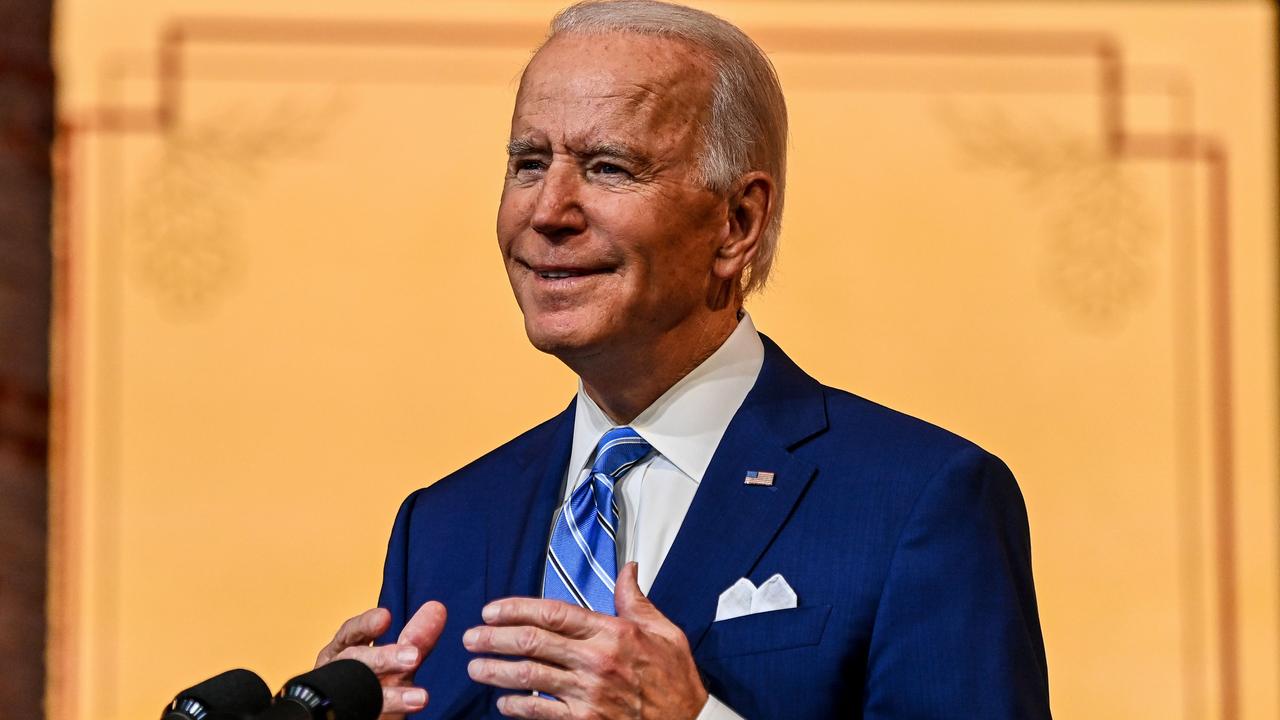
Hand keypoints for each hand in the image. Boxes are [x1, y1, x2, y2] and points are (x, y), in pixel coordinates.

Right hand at [316, 601, 446, 718]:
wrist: (367, 715)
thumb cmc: (378, 686)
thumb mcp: (397, 662)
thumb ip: (415, 640)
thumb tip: (437, 608)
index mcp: (343, 649)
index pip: (351, 632)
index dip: (366, 624)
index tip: (385, 617)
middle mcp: (336, 670)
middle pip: (354, 660)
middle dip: (383, 658)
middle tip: (414, 657)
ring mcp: (339, 695)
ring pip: (357, 692)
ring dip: (390, 695)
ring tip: (421, 698)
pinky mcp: (346, 714)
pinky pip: (358, 714)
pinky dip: (383, 710)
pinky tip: (410, 706)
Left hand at [463, 562, 707, 718]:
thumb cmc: (676, 679)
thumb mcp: (664, 631)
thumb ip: (635, 600)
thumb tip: (628, 568)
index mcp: (612, 632)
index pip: (552, 612)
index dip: (515, 609)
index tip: (492, 610)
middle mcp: (596, 660)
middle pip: (533, 642)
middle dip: (495, 638)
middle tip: (472, 637)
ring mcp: (589, 694)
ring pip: (529, 677)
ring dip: (496, 672)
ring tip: (475, 668)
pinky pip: (541, 713)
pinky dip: (517, 707)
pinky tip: (503, 703)